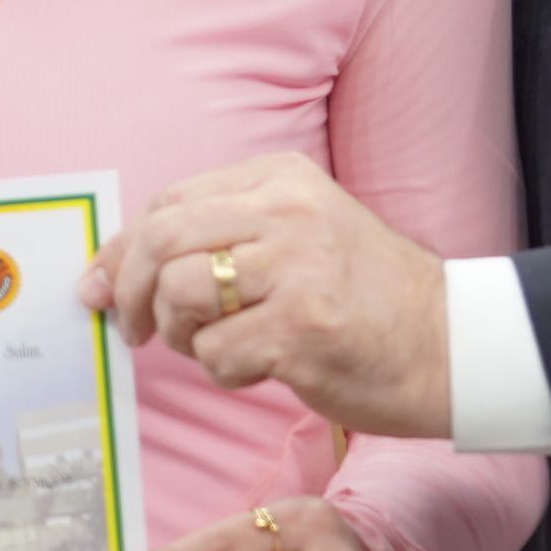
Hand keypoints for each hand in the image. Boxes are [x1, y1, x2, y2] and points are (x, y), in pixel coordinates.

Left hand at [82, 153, 454, 437]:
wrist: (450, 344)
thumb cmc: (365, 298)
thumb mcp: (300, 234)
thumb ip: (222, 236)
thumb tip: (114, 269)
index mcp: (282, 179)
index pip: (169, 203)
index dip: (122, 250)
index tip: (100, 286)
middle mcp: (288, 212)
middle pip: (162, 241)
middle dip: (128, 292)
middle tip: (132, 329)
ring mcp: (298, 268)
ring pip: (182, 295)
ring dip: (182, 336)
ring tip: (215, 347)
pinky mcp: (304, 328)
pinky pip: (218, 354)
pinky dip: (224, 372)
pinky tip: (260, 368)